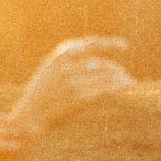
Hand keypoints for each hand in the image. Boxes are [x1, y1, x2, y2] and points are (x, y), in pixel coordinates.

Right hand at [10, 37, 133, 137]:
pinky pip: (105, 88)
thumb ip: (68, 61)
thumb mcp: (49, 70)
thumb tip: (97, 60)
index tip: (124, 46)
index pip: (90, 44)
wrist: (30, 116)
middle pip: (101, 63)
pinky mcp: (79, 98)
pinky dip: (120, 86)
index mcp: (59, 56)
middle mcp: (67, 66)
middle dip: (116, 69)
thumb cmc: (41, 94)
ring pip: (106, 76)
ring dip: (121, 78)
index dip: (109, 44)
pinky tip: (129, 86)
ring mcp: (73, 82)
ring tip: (130, 81)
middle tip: (126, 75)